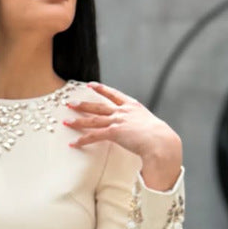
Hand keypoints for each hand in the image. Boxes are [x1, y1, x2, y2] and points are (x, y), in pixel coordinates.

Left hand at [63, 81, 182, 189]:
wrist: (160, 141)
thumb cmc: (159, 137)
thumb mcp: (150, 126)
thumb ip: (141, 126)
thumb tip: (140, 132)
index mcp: (133, 107)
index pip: (114, 95)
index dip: (101, 90)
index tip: (91, 85)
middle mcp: (123, 111)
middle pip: (99, 106)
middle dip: (83, 104)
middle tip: (69, 103)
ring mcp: (118, 121)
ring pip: (93, 120)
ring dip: (78, 121)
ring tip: (66, 121)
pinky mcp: (114, 132)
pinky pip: (94, 136)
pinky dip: (83, 140)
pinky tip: (73, 143)